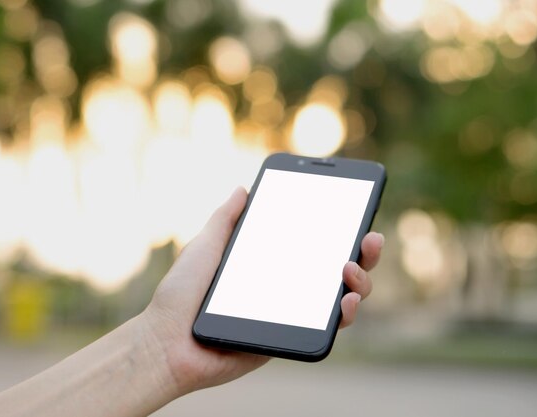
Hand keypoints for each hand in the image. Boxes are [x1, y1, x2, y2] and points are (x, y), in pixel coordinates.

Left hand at [141, 187, 383, 395]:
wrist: (167, 341)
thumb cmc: (180, 294)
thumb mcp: (204, 246)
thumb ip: (226, 219)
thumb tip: (243, 189)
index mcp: (267, 263)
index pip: (309, 243)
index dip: (335, 229)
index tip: (354, 211)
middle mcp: (283, 286)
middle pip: (334, 268)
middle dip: (361, 253)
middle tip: (369, 238)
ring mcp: (289, 313)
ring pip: (339, 297)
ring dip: (360, 281)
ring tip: (351, 268)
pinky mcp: (289, 338)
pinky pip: (325, 328)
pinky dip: (344, 315)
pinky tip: (345, 302)